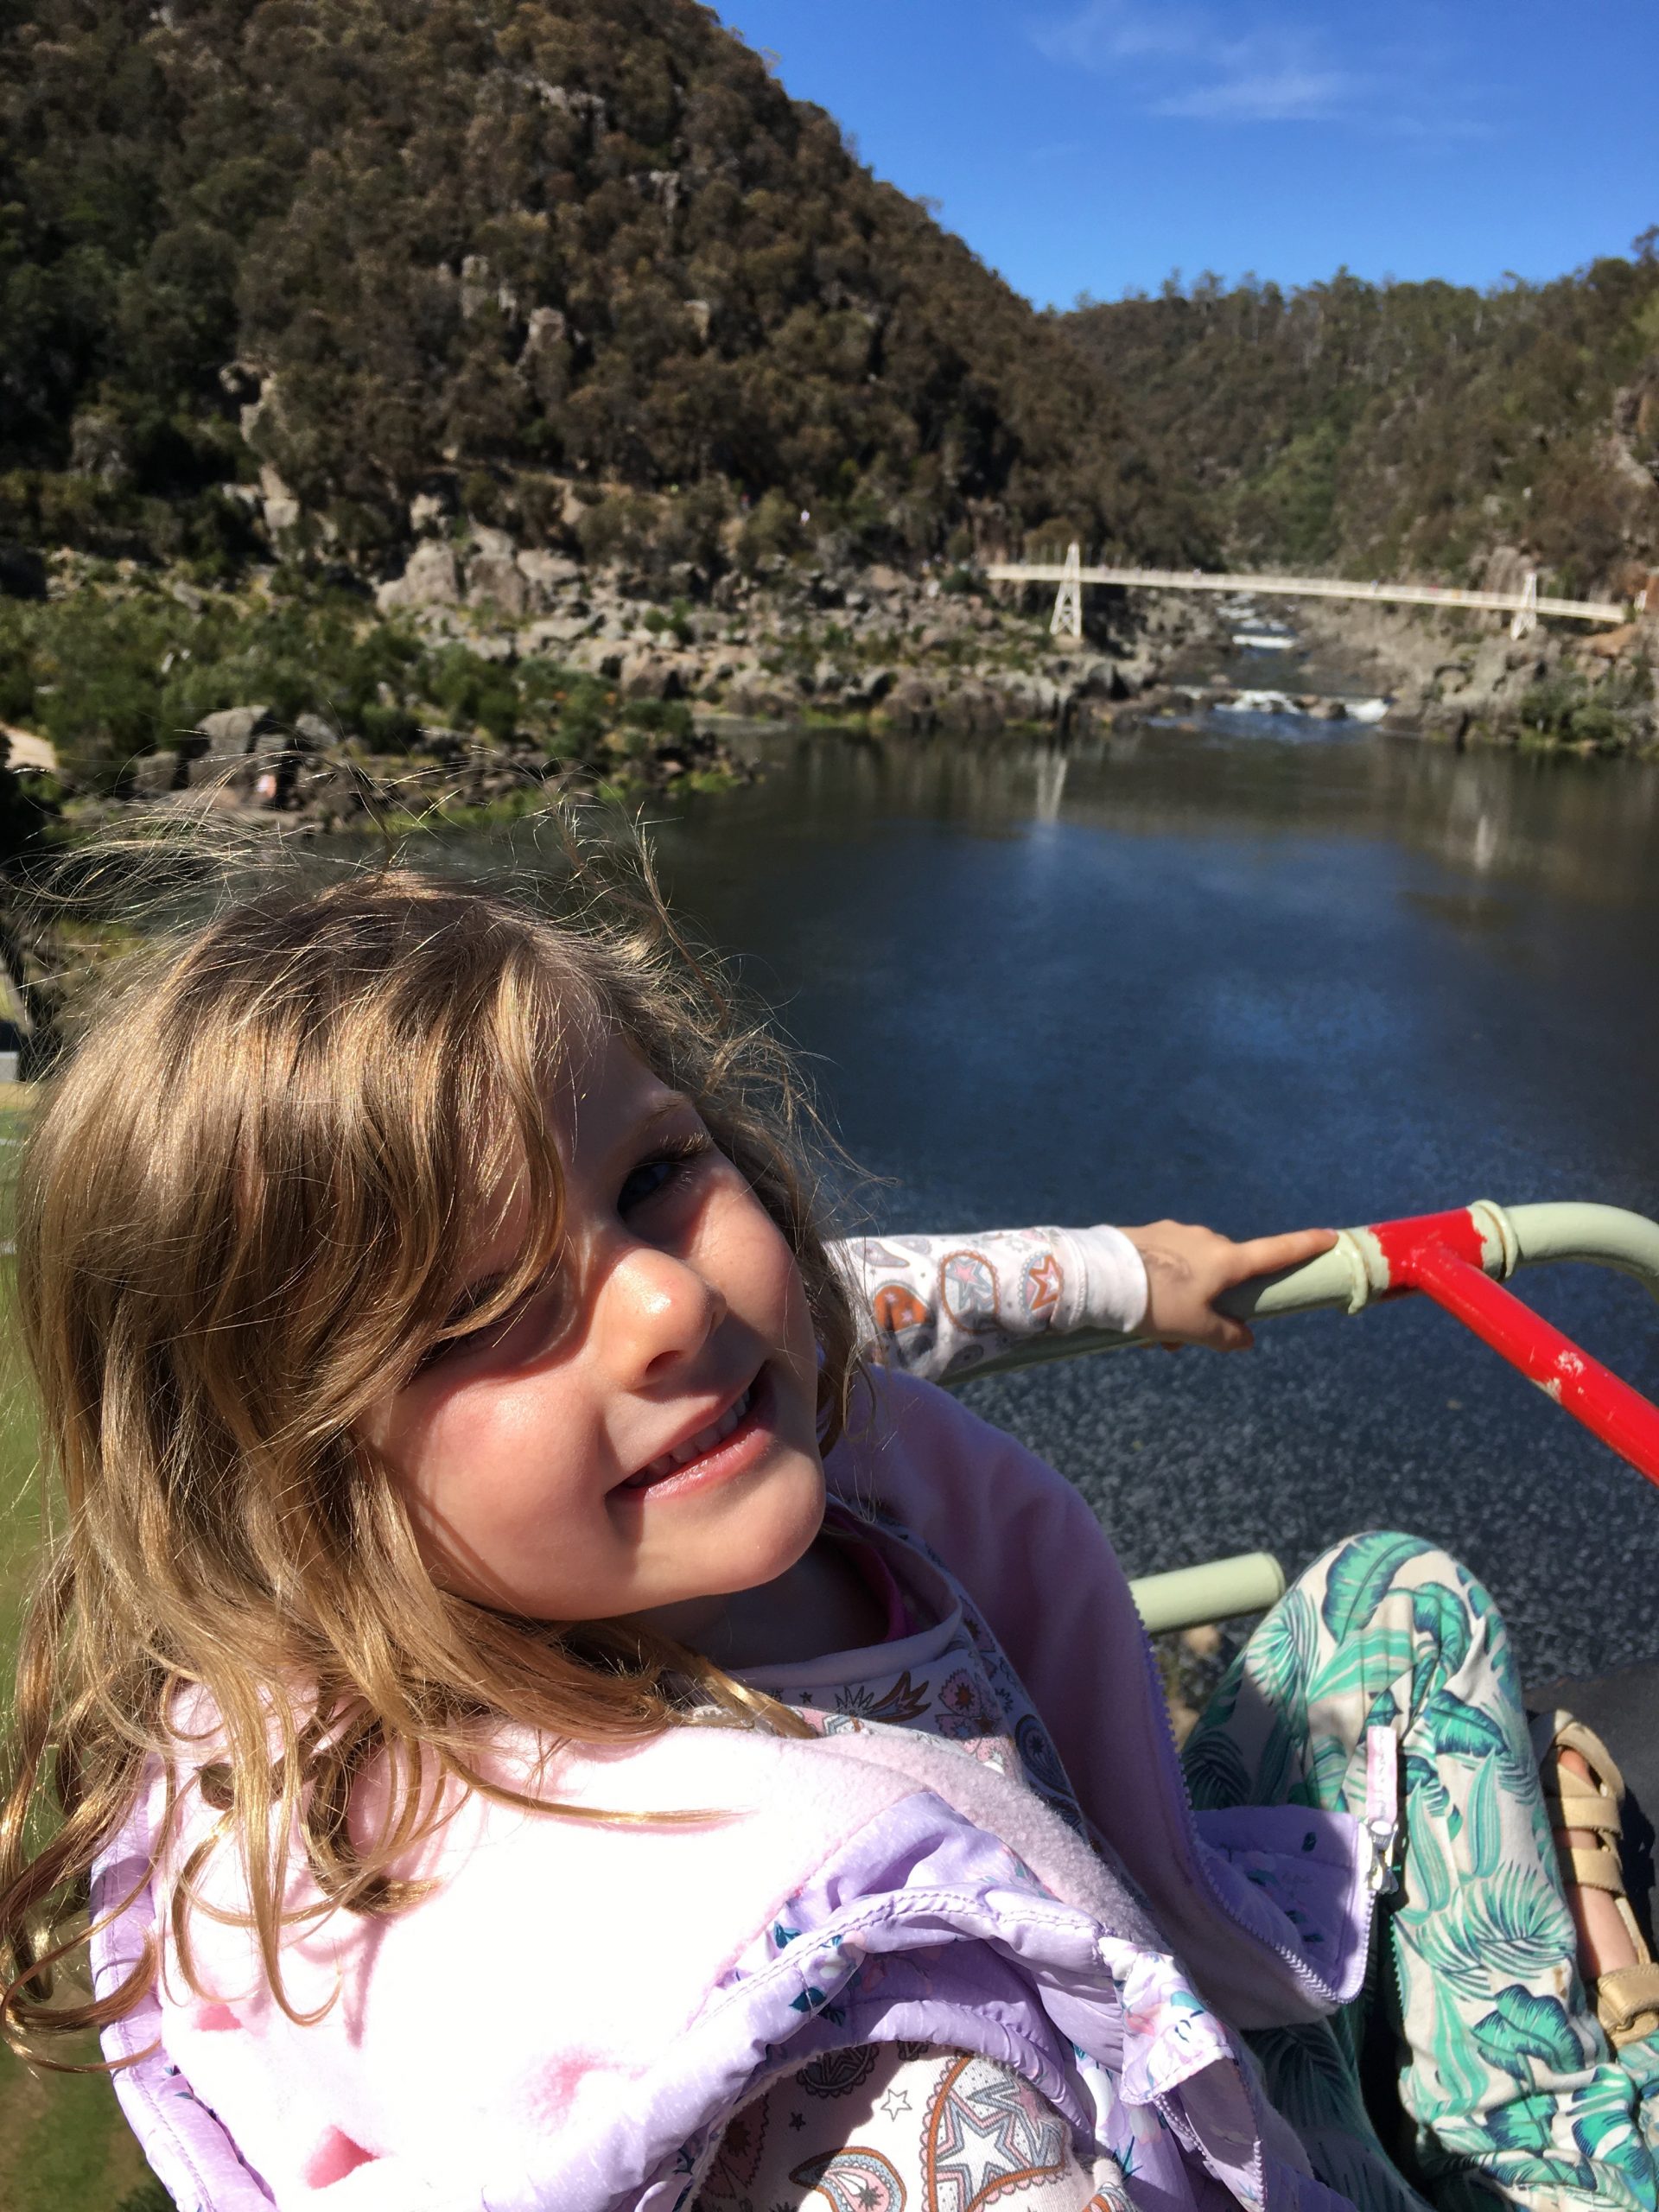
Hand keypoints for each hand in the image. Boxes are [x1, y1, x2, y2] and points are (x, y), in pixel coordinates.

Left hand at [1121, 1221, 1337, 1350]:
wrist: (1097, 1277)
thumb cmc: (1154, 1304)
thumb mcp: (1194, 1329)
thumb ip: (1225, 1335)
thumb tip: (1246, 1338)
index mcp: (1226, 1259)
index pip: (1276, 1251)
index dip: (1304, 1246)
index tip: (1329, 1236)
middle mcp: (1205, 1240)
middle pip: (1224, 1273)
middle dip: (1210, 1305)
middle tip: (1181, 1340)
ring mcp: (1174, 1234)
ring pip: (1190, 1273)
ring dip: (1179, 1304)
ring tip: (1151, 1336)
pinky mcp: (1146, 1235)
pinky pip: (1164, 1265)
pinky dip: (1159, 1290)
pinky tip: (1134, 1314)